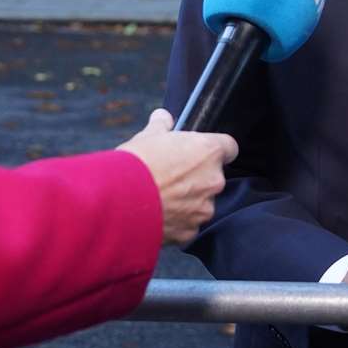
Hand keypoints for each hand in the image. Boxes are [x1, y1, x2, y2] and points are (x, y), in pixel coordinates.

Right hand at [117, 108, 237, 244]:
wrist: (118, 201)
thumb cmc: (135, 163)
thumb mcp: (148, 136)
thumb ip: (162, 124)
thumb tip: (163, 117)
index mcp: (209, 151)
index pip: (229, 148)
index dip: (215, 150)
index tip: (200, 153)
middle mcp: (213, 180)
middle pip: (213, 176)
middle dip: (196, 177)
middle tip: (171, 176)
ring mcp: (204, 208)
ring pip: (201, 202)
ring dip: (187, 200)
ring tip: (160, 197)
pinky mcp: (190, 230)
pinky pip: (188, 223)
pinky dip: (177, 220)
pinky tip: (157, 214)